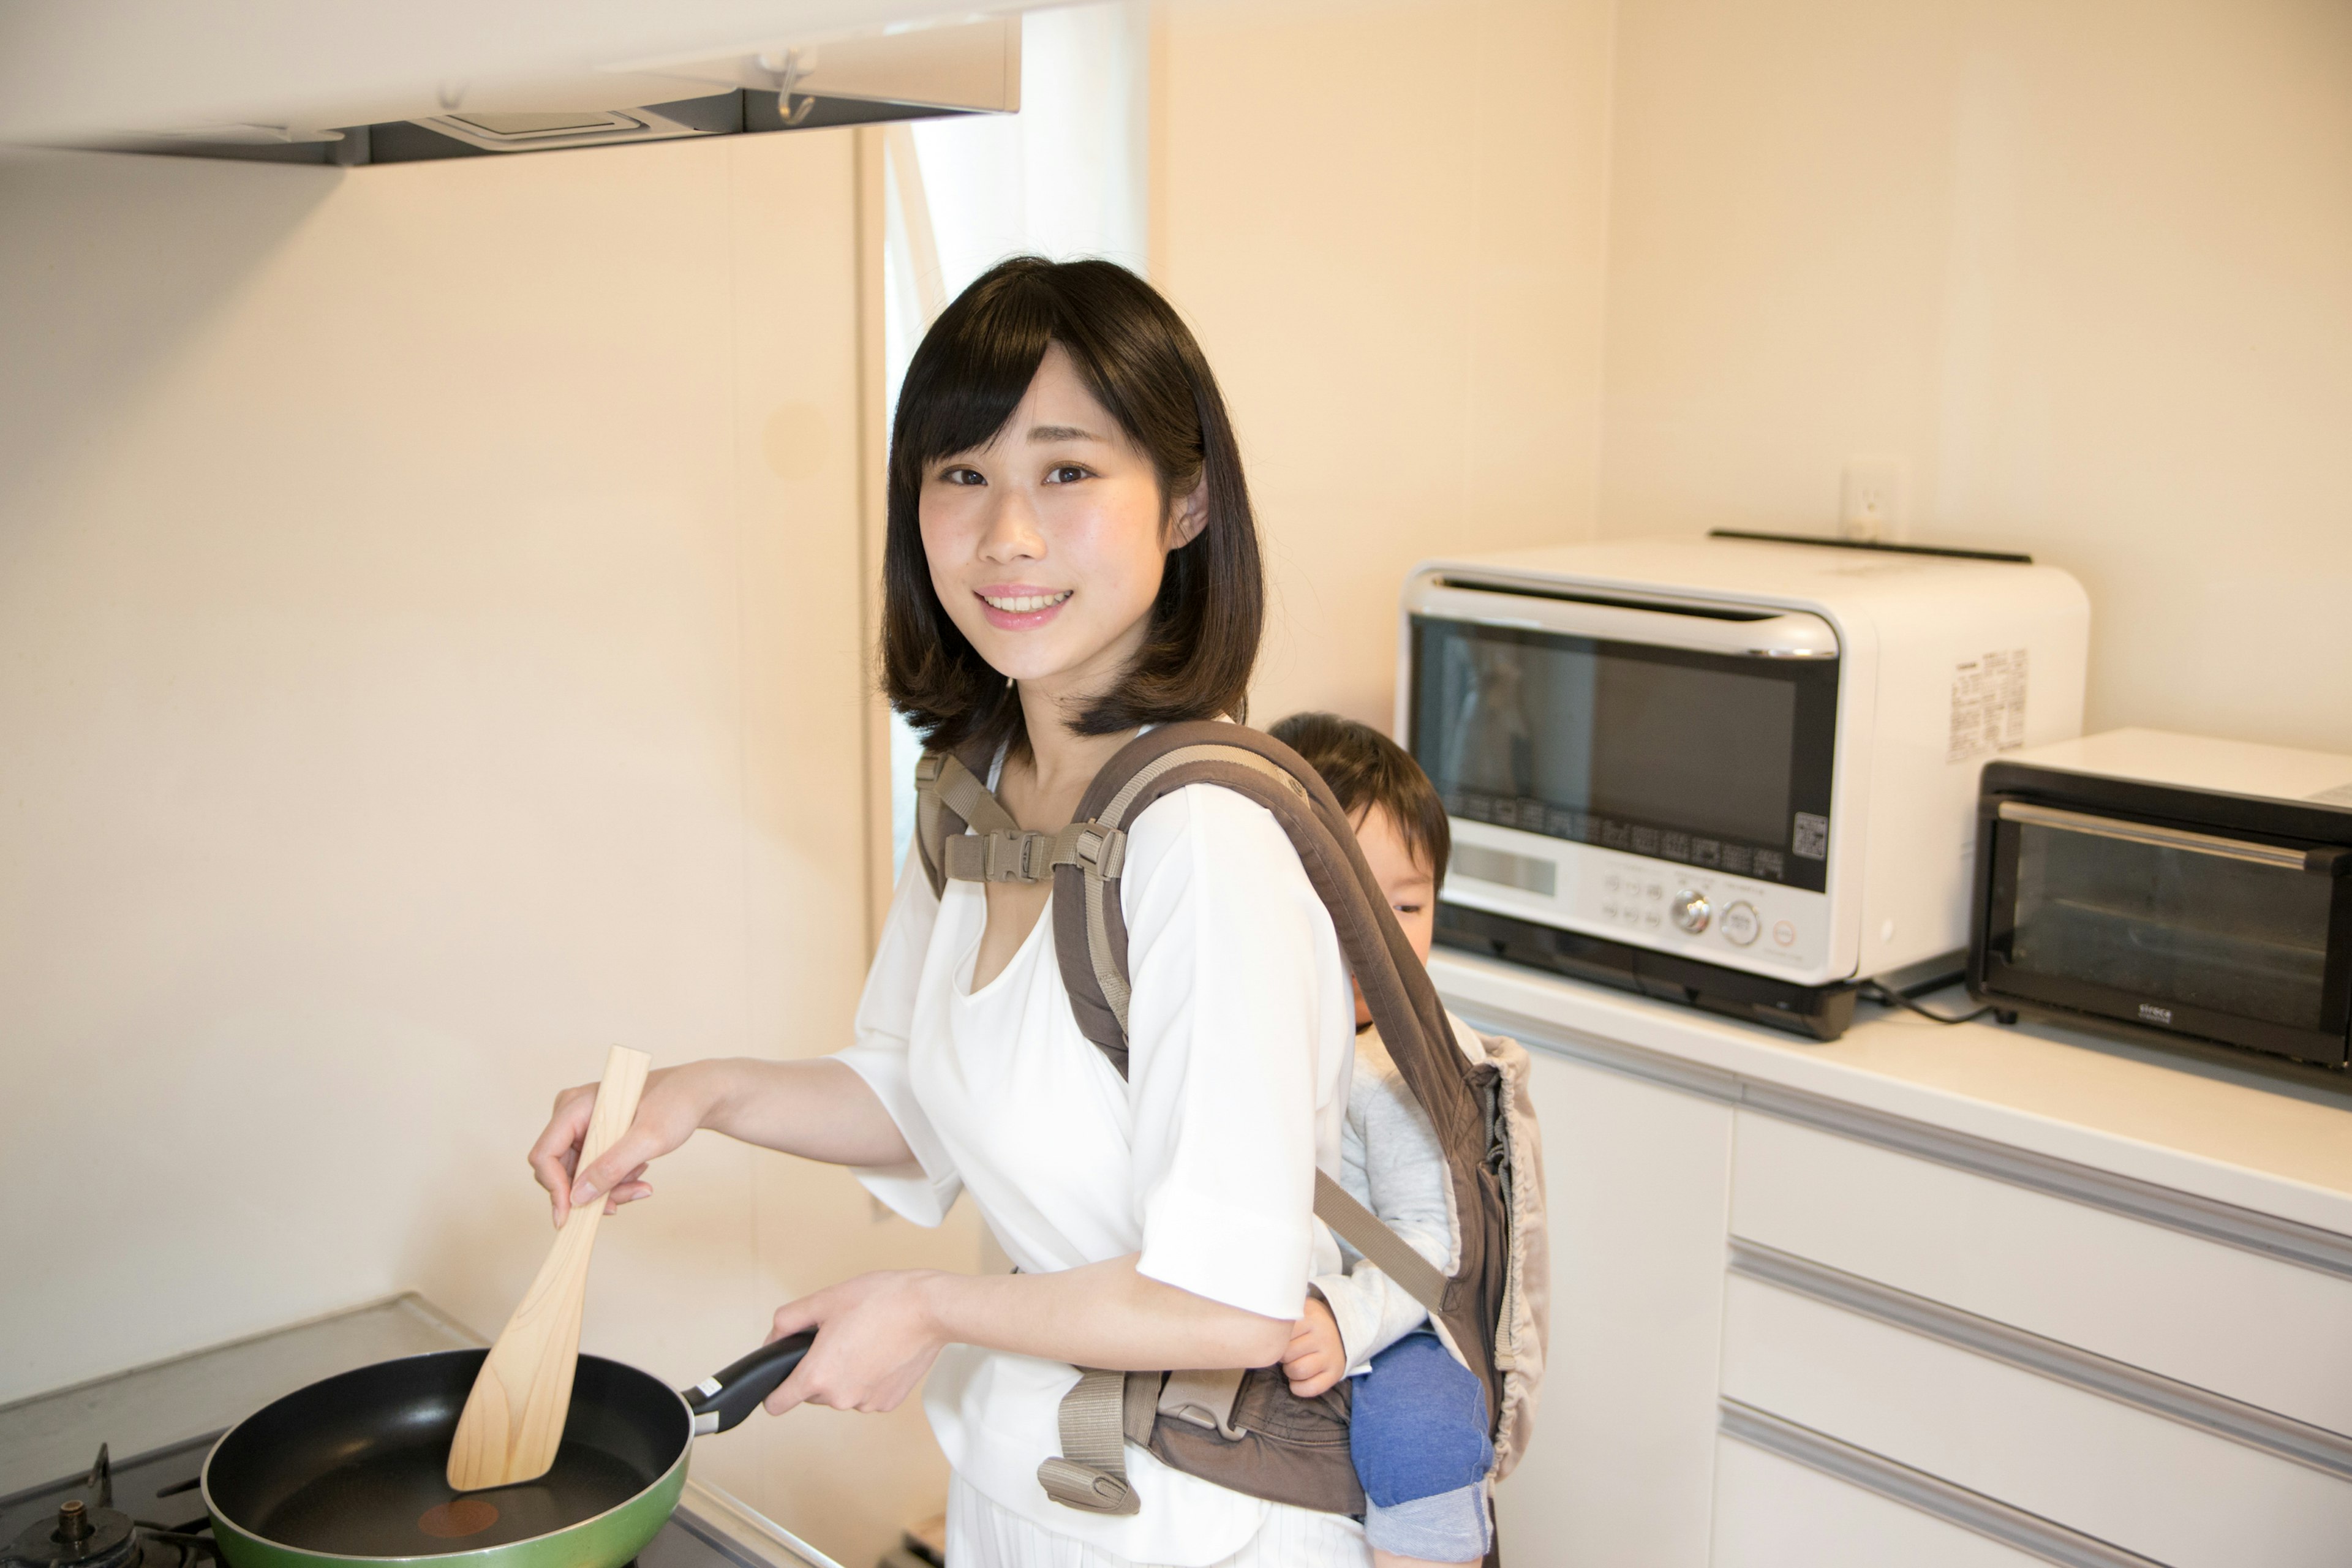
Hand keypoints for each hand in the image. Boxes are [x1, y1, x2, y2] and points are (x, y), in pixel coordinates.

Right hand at [528, 1062, 723, 1226]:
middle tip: (624, 1202)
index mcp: (575, 1105)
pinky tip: (639, 1172)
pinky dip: (615, 1180)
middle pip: (561, 1170)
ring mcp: (582, 1127)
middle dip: (591, 1192)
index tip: (571, 1217)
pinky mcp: (594, 1138)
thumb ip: (612, 1167)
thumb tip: (577, 1199)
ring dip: (609, 1188)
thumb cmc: (675, 1104)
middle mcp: (571, 1115)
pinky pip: (593, 1171)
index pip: (545, 1154)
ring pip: (579, 1176)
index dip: (554, 1188)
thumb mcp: (648, 1139)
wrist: (696, 1094)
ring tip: (642, 1184)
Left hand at [761, 1271, 949, 1415]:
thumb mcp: (825, 1299)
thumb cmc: (881, 1300)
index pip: (777, 1405)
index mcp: (818, 1375)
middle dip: (817, 1370)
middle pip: (811, 1393)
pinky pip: (865, 1394)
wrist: (929, 1309)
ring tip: (863, 1341)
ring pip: (840, 1393)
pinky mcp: (889, 1402)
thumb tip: (773, 1338)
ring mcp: (866, 1403)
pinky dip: (868, 1378)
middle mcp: (840, 1397)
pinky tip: (881, 1353)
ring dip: (844, 1374)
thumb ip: (788, 1320)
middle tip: (837, 1338)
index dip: (774, 1390)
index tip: (783, 1378)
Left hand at [1282, 1296, 1345, 1397]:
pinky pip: (1311, 1388)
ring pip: (1298, 1371)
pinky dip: (1299, 1388)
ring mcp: (1331, 1355)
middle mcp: (1324, 1335)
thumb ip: (1280, 1312)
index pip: (1282, 1334)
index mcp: (1312, 1316)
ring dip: (1289, 1371)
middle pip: (1287, 1354)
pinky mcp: (1335, 1373)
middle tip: (1286, 1352)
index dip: (1274, 1339)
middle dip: (1281, 1356)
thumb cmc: (1308, 1322)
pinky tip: (1296, 1380)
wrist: (1340, 1330)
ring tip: (1291, 1364)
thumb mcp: (1298, 1308)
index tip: (1278, 1337)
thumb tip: (1257, 1325)